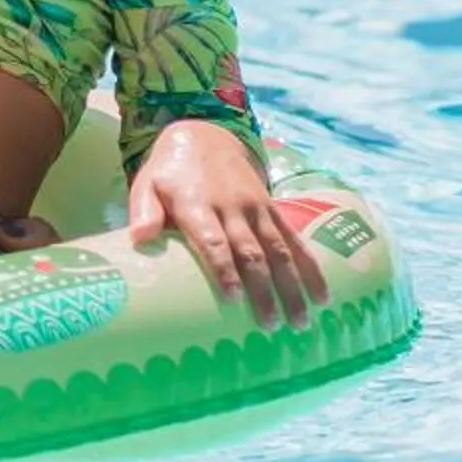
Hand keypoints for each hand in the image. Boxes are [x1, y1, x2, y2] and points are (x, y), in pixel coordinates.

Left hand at [128, 121, 330, 328]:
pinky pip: (295, 240)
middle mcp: (232, 207)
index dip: (224, 268)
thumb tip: (139, 239)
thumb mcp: (147, 184)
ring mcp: (257, 208)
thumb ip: (143, 211)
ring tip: (299, 321)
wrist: (205, 136)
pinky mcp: (273, 209)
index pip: (214, 240)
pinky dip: (310, 267)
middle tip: (270, 325)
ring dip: (292, 286)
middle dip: (263, 290)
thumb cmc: (169, 173)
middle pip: (251, 252)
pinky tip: (322, 295)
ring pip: (279, 250)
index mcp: (197, 204)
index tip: (234, 298)